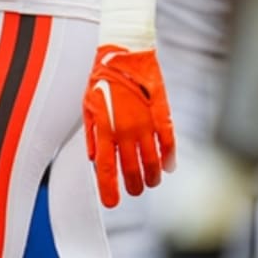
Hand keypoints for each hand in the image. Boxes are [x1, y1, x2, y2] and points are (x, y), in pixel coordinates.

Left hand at [83, 45, 175, 206]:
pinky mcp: (162, 116)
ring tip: (150, 182)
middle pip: (132, 171)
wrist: (125, 54)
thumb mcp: (88, 106)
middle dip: (133, 186)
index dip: (110, 190)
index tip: (112, 203)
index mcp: (105, 129)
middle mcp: (126, 131)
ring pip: (153, 163)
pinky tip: (168, 166)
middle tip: (133, 192)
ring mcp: (146, 125)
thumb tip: (95, 158)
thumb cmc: (103, 78)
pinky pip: (168, 145)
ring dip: (151, 177)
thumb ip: (92, 134)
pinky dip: (169, 159)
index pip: (107, 169)